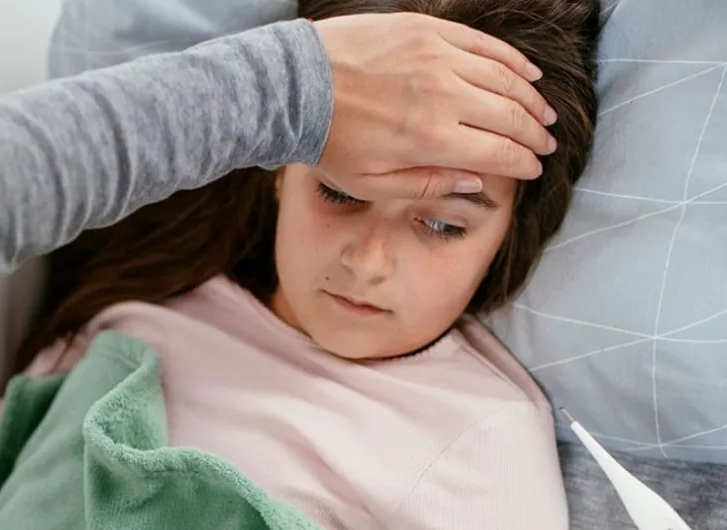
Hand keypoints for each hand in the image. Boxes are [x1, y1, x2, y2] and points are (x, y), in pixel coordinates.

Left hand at [313, 12, 556, 199]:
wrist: (297, 87)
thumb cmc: (330, 142)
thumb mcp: (372, 184)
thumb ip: (427, 186)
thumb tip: (476, 183)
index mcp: (431, 139)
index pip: (498, 152)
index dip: (523, 163)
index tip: (533, 170)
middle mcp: (443, 95)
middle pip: (510, 116)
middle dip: (535, 134)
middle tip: (546, 145)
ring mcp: (438, 57)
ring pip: (505, 78)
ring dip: (531, 99)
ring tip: (543, 114)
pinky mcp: (428, 30)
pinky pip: (484, 44)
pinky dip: (512, 60)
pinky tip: (527, 74)